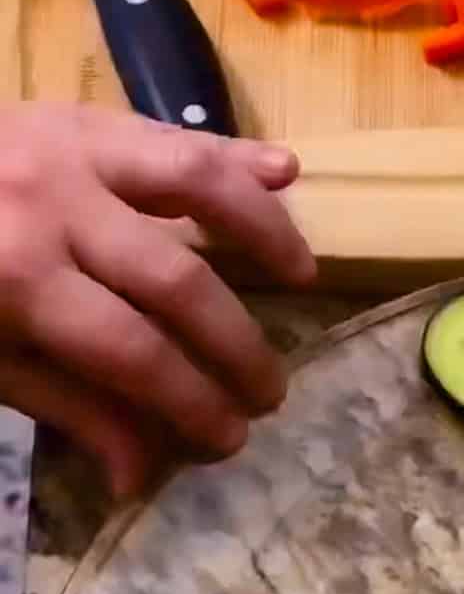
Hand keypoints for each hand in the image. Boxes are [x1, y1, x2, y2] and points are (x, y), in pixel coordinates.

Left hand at [0, 104, 316, 497]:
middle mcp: (55, 209)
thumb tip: (140, 477)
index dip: (192, 401)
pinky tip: (285, 172)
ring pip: (196, 181)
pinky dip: (233, 151)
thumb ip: (65, 405)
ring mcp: (72, 150)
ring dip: (262, 230)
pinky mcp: (80, 116)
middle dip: (235, 345)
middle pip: (178, 282)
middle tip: (270, 391)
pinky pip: (169, 133)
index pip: (135, 353)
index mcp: (18, 281)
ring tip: (304, 274)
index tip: (229, 438)